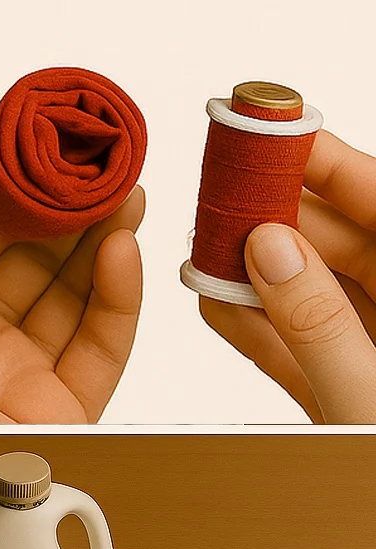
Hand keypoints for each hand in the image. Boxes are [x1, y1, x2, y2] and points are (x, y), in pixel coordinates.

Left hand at [0, 88, 143, 422]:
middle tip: (101, 157)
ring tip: (126, 190)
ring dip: (103, 239)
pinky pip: (100, 344)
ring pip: (74, 292)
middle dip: (68, 203)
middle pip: (32, 253)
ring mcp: (14, 370)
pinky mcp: (57, 409)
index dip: (11, 174)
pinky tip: (120, 250)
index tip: (46, 130)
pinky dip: (119, 297)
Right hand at [200, 130, 375, 423]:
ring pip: (310, 296)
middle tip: (222, 201)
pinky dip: (255, 330)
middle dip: (275, 224)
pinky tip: (217, 306)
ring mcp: (371, 353)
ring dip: (254, 278)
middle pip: (340, 246)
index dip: (330, 166)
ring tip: (207, 253)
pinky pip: (297, 348)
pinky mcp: (341, 393)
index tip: (277, 136)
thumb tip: (270, 252)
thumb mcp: (366, 393)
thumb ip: (317, 322)